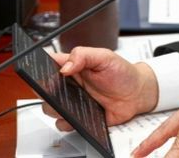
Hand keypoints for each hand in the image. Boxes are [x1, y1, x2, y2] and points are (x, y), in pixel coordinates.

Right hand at [43, 47, 158, 130]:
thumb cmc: (122, 73)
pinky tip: (77, 117)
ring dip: (55, 108)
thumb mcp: (105, 57)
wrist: (136, 93)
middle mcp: (70, 84)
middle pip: (44, 89)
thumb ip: (84, 55)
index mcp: (73, 66)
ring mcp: (73, 101)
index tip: (43, 72)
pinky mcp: (79, 116)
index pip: (49, 65)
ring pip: (50, 108)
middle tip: (57, 91)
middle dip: (46, 92)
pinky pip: (63, 123)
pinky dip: (66, 123)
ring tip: (70, 104)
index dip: (41, 69)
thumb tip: (64, 67)